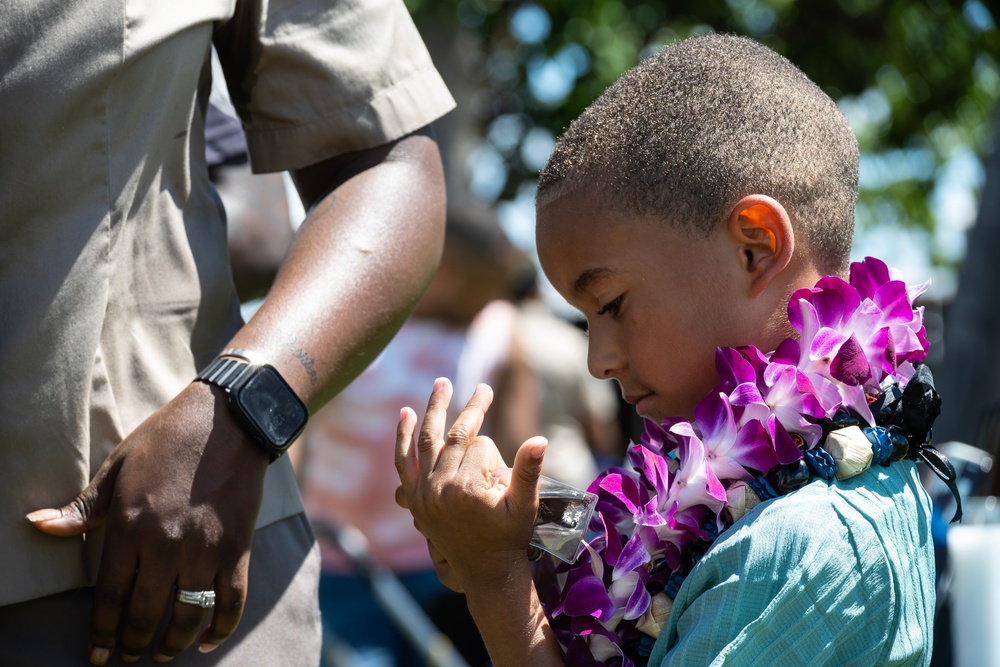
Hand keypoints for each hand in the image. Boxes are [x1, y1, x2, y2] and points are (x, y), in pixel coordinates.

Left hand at [26, 381, 268, 663]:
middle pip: (145, 614)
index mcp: (129, 526)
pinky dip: (220, 628)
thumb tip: (36, 525)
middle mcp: (165, 545)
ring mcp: (204, 550)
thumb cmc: (166, 439)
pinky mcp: (236, 549)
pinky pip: (230, 602)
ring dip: (172, 643)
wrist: (228, 421)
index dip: (101, 633)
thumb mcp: (117, 467)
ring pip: (186, 616)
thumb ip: (81, 506)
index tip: (97, 654)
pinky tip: (206, 641)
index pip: (109, 597)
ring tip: (163, 652)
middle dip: (133, 643)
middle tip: (128, 654)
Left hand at [394, 377, 546, 592]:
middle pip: (454, 436)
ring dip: (432, 411)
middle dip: (469, 409)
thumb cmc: (510, 537)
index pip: (481, 445)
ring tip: (440, 384)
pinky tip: (405, 414)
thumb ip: (529, 471)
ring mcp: (423, 493)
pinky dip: (402, 438)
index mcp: (467, 487)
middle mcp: (440, 487)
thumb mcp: (525, 505)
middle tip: (482, 387)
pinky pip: (403, 462)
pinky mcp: (414, 499)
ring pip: (426, 441)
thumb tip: (540, 439)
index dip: (496, 451)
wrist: (484, 570)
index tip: (503, 467)